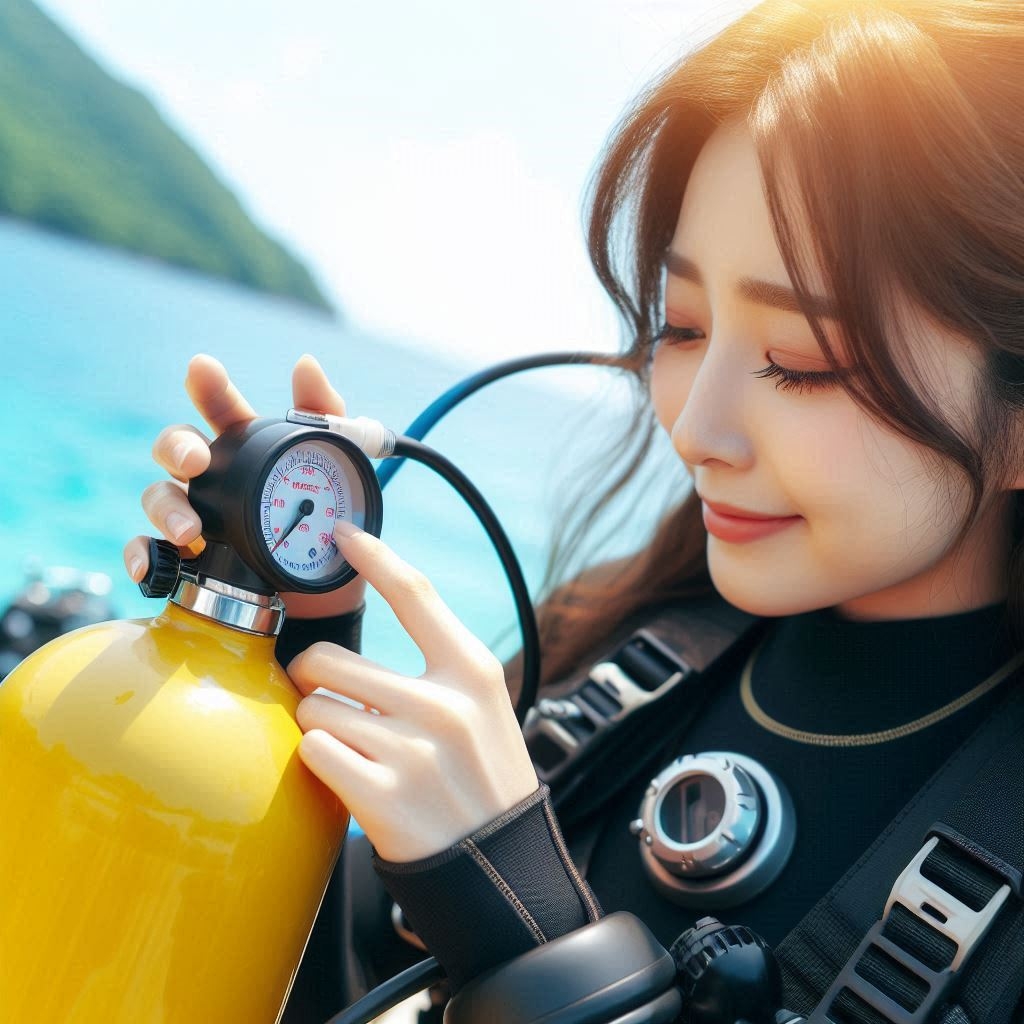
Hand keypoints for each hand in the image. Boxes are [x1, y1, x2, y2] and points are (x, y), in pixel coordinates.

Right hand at [123, 353, 365, 618]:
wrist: (329, 603)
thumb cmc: (330, 532)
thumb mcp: (341, 477)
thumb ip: (330, 422)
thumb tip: (305, 364)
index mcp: (249, 453)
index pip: (221, 411)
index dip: (210, 387)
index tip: (203, 368)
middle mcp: (214, 482)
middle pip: (176, 450)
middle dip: (177, 447)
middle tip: (195, 460)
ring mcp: (196, 521)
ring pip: (158, 498)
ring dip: (166, 508)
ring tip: (189, 530)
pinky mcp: (188, 563)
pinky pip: (150, 554)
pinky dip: (144, 557)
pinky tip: (152, 567)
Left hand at [290, 522, 538, 861]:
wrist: (502, 868)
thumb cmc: (485, 780)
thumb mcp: (482, 708)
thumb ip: (435, 667)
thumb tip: (364, 628)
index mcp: (473, 672)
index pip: (415, 595)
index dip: (374, 556)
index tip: (341, 534)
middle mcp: (444, 704)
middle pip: (329, 660)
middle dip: (314, 679)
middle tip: (331, 699)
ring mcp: (413, 751)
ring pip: (313, 710)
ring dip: (319, 728)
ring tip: (354, 750)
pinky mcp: (382, 796)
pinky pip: (313, 753)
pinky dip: (320, 763)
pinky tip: (349, 777)